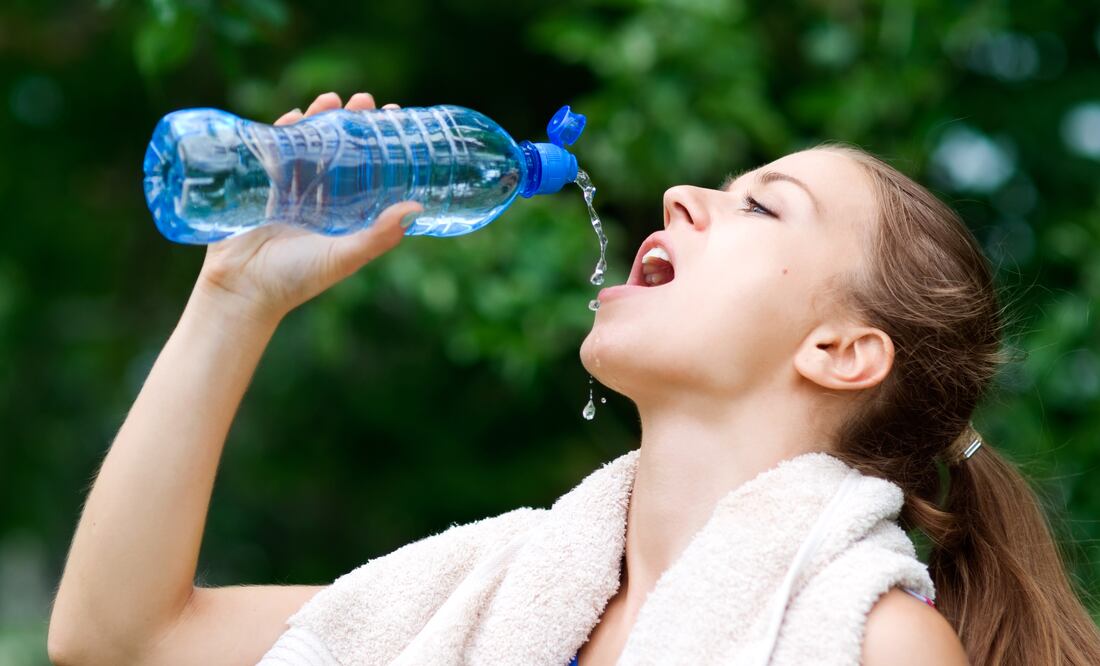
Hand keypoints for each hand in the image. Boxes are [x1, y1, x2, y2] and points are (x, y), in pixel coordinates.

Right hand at [195, 92, 421, 324]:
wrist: (241, 289)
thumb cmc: (296, 280)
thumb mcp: (344, 257)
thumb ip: (379, 236)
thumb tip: (416, 208)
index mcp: (344, 218)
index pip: (369, 174)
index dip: (381, 148)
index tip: (394, 119)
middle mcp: (320, 204)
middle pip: (340, 155)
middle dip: (351, 126)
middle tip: (364, 100)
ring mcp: (289, 194)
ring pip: (309, 149)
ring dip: (320, 121)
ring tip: (332, 99)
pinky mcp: (259, 189)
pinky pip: (273, 154)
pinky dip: (282, 133)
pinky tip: (295, 115)